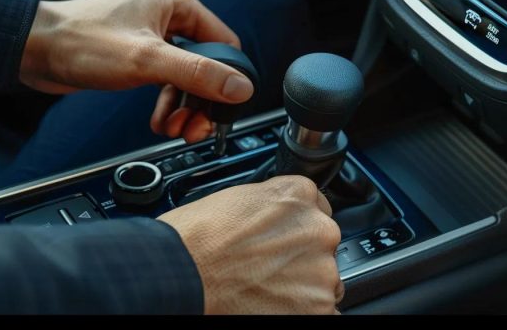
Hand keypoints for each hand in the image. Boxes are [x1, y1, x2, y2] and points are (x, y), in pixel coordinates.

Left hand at [20, 0, 253, 143]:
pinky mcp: (135, 55)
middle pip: (206, 65)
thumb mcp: (148, 61)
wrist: (33, 50)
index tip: (218, 110)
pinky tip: (159, 121)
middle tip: (194, 128)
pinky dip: (165, 105)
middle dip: (200, 101)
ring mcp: (150, 36)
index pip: (224, 44)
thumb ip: (198, 74)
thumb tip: (240, 87)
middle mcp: (166, 15)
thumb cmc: (81, 42)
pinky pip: (164, 83)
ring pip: (184, 78)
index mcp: (176, 2)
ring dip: (182, 108)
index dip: (225, 80)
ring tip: (173, 129)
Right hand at [157, 175, 343, 313]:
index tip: (280, 240)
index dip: (293, 228)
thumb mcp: (236, 198)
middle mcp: (318, 229)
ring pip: (323, 281)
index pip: (315, 210)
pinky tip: (273, 306)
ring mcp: (321, 270)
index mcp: (298, 195)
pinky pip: (325, 312)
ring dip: (301, 286)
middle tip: (265, 267)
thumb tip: (273, 221)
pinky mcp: (318, 306)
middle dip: (299, 257)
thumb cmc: (194, 238)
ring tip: (262, 289)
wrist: (182, 272)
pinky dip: (303, 311)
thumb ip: (269, 206)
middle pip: (321, 246)